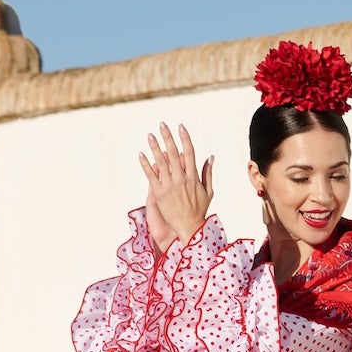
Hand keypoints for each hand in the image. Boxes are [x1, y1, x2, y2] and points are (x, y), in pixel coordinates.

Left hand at [139, 123, 211, 250]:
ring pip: (161, 162)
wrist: (189, 227)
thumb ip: (207, 173)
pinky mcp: (159, 194)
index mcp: (193, 177)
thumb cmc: (199, 210)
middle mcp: (181, 179)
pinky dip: (146, 165)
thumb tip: (210, 157)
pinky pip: (151, 176)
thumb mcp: (208, 191)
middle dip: (168, 138)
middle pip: (173, 154)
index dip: (185, 138)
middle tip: (162, 125)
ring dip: (155, 147)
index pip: (189, 153)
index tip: (181, 127)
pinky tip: (141, 154)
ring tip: (150, 135)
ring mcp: (169, 186)